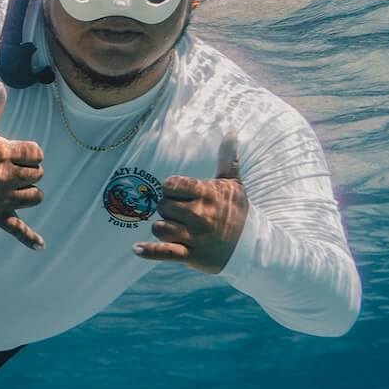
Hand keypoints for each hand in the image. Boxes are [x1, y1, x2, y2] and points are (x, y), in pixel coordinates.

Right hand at [0, 82, 45, 249]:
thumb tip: (0, 84)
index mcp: (3, 153)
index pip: (36, 152)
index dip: (31, 151)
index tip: (20, 152)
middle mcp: (6, 176)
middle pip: (38, 173)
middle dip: (30, 170)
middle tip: (13, 169)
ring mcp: (3, 198)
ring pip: (35, 197)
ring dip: (30, 192)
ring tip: (18, 187)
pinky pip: (17, 229)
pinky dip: (30, 238)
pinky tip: (41, 245)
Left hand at [136, 134, 247, 273]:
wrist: (252, 247)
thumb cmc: (237, 212)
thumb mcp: (233, 185)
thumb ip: (227, 159)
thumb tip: (231, 132)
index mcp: (208, 194)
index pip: (170, 185)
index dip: (169, 189)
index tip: (176, 194)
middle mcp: (201, 215)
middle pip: (162, 206)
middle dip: (167, 209)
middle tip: (179, 214)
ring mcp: (196, 237)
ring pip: (159, 227)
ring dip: (163, 228)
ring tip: (174, 229)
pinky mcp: (192, 256)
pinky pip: (164, 253)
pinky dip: (149, 251)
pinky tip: (136, 248)